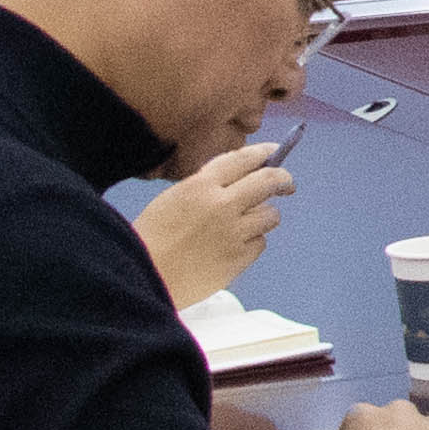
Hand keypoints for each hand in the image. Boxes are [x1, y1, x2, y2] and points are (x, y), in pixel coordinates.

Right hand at [139, 139, 293, 305]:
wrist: (141, 277)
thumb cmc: (150, 239)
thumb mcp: (173, 199)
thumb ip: (205, 187)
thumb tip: (240, 179)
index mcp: (200, 185)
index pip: (243, 159)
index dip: (264, 153)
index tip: (275, 153)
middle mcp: (222, 204)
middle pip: (269, 182)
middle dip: (283, 180)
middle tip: (287, 185)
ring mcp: (233, 232)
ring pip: (270, 215)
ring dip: (264, 216)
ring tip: (245, 225)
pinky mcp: (238, 259)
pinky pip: (260, 243)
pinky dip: (251, 243)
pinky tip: (232, 248)